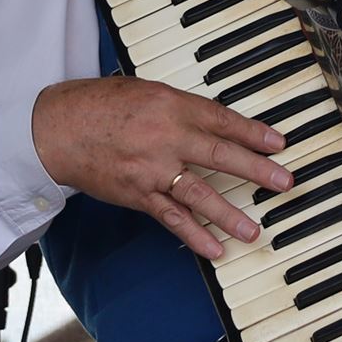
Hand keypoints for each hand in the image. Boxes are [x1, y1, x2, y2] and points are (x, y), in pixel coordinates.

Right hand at [31, 76, 295, 259]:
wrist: (57, 130)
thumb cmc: (99, 106)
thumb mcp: (145, 91)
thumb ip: (180, 107)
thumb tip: (213, 122)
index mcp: (170, 105)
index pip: (221, 119)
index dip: (253, 132)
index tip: (278, 143)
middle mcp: (165, 138)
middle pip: (220, 156)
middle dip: (256, 170)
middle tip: (284, 183)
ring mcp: (152, 170)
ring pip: (199, 195)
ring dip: (229, 215)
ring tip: (254, 231)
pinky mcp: (138, 195)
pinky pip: (171, 219)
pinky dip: (194, 236)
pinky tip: (215, 250)